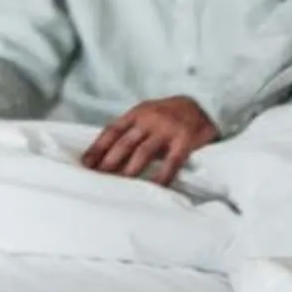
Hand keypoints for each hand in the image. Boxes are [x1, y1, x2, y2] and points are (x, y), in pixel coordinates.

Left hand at [81, 97, 217, 183]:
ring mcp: (167, 129)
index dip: (98, 148)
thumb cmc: (170, 115)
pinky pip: (171, 161)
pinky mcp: (184, 140)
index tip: (86, 164)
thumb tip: (105, 154)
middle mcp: (150, 119)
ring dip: (130, 170)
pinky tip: (154, 187)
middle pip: (124, 142)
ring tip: (120, 184)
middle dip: (109, 161)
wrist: (204, 104)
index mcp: (137, 113)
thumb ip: (130, 130)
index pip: (112, 131)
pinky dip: (162, 176)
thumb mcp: (147, 115)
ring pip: (143, 152)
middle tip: (99, 178)